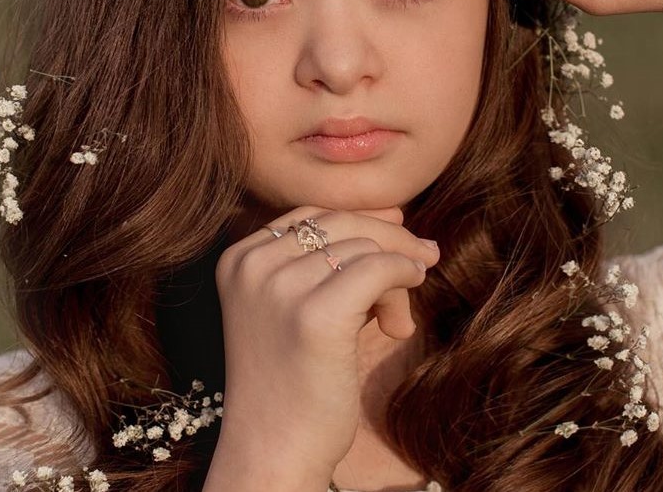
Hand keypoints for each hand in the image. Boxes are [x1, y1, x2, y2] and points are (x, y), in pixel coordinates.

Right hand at [212, 206, 439, 481]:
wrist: (273, 451)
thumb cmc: (292, 381)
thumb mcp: (295, 305)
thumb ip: (332, 257)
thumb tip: (394, 211)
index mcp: (239, 258)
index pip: (314, 214)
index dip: (364, 223)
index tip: (398, 240)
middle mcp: (253, 264)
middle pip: (343, 222)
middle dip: (391, 242)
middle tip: (423, 262)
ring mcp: (280, 287)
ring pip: (366, 248)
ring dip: (396, 278)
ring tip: (394, 323)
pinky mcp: (316, 314)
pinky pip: (380, 270)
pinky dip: (404, 279)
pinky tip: (401, 318)